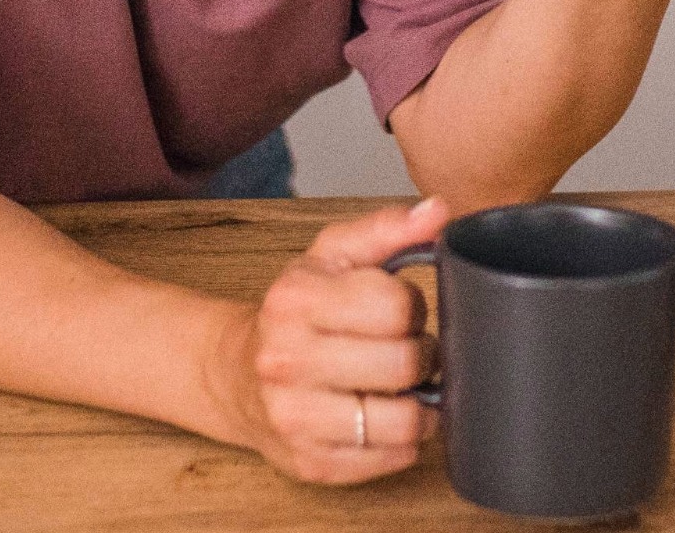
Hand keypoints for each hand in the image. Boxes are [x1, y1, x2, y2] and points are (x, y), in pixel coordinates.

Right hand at [213, 196, 448, 485]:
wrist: (236, 373)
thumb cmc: (297, 311)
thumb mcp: (332, 255)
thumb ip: (386, 229)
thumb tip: (438, 211)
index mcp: (295, 300)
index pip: (398, 306)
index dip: (414, 308)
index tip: (401, 313)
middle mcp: (286, 361)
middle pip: (405, 365)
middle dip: (422, 356)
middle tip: (410, 352)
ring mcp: (294, 418)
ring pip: (403, 421)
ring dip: (420, 404)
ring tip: (405, 388)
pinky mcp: (310, 463)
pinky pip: (390, 458)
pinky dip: (404, 441)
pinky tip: (386, 417)